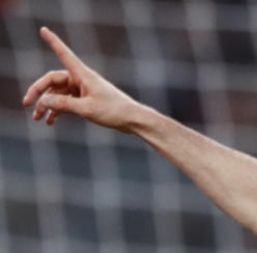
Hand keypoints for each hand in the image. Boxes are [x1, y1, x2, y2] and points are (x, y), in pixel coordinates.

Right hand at [22, 27, 141, 131]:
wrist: (132, 120)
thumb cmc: (114, 112)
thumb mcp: (86, 109)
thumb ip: (64, 104)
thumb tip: (44, 102)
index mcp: (83, 75)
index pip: (64, 54)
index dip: (53, 42)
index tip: (43, 30)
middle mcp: (82, 79)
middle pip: (53, 81)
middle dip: (39, 92)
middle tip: (27, 104)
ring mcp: (84, 89)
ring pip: (59, 94)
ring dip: (48, 105)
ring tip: (37, 119)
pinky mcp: (87, 99)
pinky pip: (67, 101)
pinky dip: (58, 110)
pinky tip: (50, 121)